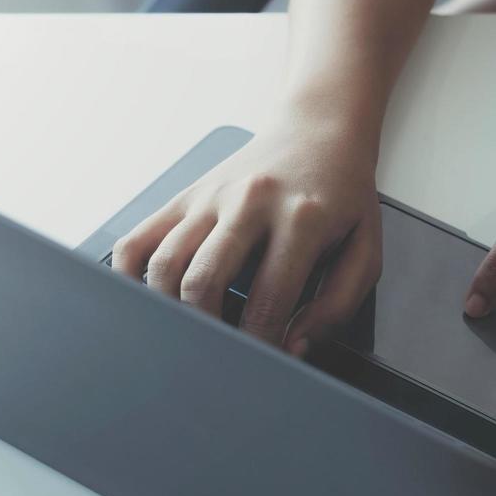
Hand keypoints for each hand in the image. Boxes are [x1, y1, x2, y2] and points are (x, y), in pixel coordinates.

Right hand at [111, 113, 381, 354]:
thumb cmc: (341, 196)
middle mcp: (249, 202)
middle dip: (207, 334)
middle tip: (219, 358)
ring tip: (190, 336)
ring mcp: (209, 197)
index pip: (268, 301)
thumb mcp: (365, 249)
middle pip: (203, 282)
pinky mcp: (183, 197)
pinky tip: (148, 302)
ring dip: (170, 312)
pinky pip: (137, 241)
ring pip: (165, 265)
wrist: (317, 130)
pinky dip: (131, 278)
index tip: (262, 365)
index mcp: (300, 218)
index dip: (262, 347)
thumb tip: (293, 345)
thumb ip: (337, 306)